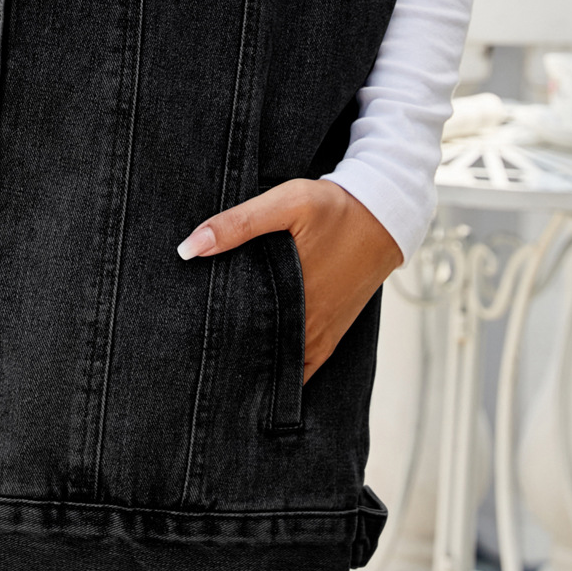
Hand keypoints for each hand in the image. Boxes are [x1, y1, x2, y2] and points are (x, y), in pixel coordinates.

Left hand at [177, 179, 401, 382]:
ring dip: (254, 363)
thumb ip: (238, 224)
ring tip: (219, 364)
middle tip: (195, 359)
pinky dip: (282, 366)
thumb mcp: (286, 204)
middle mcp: (308, 328)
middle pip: (258, 356)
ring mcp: (321, 334)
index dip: (213, 349)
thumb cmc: (334, 208)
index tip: (187, 349)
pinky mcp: (331, 332)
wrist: (384, 216)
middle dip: (228, 359)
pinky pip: (303, 363)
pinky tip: (259, 361)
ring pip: (280, 364)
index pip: (241, 340)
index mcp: (293, 301)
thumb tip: (189, 248)